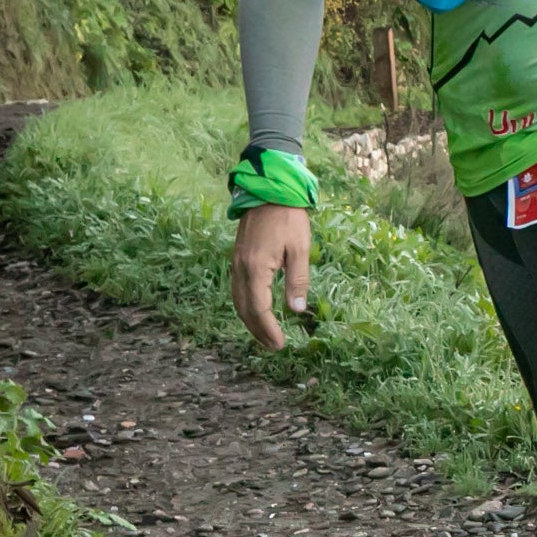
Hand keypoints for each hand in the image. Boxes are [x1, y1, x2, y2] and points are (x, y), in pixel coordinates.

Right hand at [230, 204, 310, 348]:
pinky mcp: (237, 258)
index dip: (269, 329)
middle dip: (258, 331)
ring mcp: (236, 263)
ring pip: (237, 301)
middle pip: (244, 309)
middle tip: (274, 346)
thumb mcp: (301, 249)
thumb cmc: (289, 218)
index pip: (259, 309)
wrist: (269, 189)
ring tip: (266, 335)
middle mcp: (241, 269)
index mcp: (256, 268)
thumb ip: (297, 281)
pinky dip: (245, 306)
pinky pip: (237, 289)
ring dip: (250, 321)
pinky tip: (256, 311)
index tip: (280, 344)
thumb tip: (296, 311)